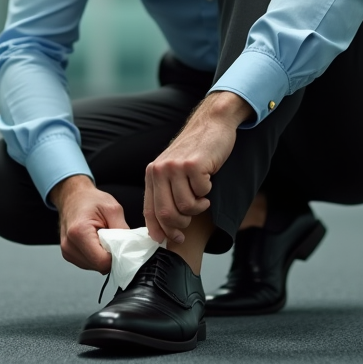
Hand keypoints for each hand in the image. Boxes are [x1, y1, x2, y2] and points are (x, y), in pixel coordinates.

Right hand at [50, 175, 128, 272]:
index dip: (116, 256)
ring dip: (102, 256)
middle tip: (111, 239)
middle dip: (109, 256)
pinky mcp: (68, 254)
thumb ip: (122, 229)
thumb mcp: (113, 209)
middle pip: (98, 266)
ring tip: (101, 238)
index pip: (102, 261)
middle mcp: (69, 245)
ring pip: (93, 267)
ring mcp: (67, 251)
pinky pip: (88, 263)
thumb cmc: (90, 199)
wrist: (73, 196)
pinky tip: (95, 242)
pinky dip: (95, 256)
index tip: (120, 246)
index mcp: (79, 232)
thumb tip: (129, 248)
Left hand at [144, 91, 252, 244]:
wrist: (211, 124)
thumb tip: (164, 230)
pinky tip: (208, 180)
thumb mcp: (173, 171)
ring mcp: (175, 167)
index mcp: (152, 174)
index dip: (161, 230)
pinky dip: (208, 192)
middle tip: (192, 218)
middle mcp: (159, 170)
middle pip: (167, 214)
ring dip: (198, 207)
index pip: (150, 211)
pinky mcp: (193, 165)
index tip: (173, 239)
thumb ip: (166, 194)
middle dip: (182, 224)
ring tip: (202, 196)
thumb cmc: (195, 152)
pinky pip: (202, 194)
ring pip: (186, 207)